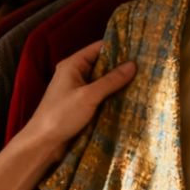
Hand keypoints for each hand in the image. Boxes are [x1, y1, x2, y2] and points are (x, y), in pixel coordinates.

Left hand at [20, 41, 135, 157]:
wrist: (43, 143)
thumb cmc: (61, 115)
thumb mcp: (89, 96)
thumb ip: (111, 80)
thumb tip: (133, 65)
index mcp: (72, 65)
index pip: (98, 48)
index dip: (118, 47)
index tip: (139, 49)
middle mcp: (75, 74)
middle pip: (102, 65)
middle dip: (121, 67)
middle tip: (146, 67)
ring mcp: (78, 90)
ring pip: (102, 82)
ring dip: (118, 83)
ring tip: (143, 81)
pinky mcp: (81, 105)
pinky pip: (100, 96)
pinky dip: (112, 96)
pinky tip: (130, 98)